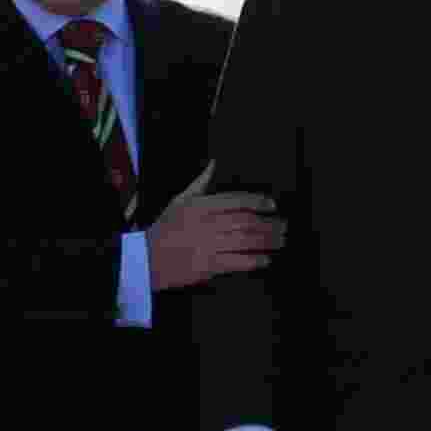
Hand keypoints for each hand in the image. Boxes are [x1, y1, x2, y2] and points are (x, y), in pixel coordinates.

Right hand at [147, 161, 285, 289]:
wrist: (146, 258)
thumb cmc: (164, 228)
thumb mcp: (179, 201)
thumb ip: (200, 183)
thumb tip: (213, 164)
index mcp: (201, 206)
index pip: (236, 200)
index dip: (257, 201)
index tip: (271, 204)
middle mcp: (207, 224)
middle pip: (246, 221)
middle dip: (268, 223)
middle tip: (283, 225)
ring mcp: (208, 245)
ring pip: (245, 241)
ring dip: (266, 240)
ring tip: (280, 240)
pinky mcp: (208, 266)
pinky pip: (237, 262)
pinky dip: (254, 261)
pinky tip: (265, 260)